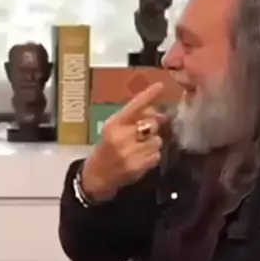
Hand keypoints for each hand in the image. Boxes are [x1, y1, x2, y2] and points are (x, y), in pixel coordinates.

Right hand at [81, 83, 166, 201]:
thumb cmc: (109, 147)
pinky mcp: (138, 166)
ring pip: (157, 140)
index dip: (148, 95)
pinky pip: (156, 155)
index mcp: (114, 123)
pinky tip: (140, 159)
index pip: (134, 106)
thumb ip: (136, 118)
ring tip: (139, 149)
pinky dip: (152, 157)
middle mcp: (121, 136)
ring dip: (152, 144)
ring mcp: (129, 152)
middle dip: (152, 128)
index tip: (160, 85)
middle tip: (142, 135)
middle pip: (152, 124)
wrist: (97, 175)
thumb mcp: (116, 128)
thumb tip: (162, 113)